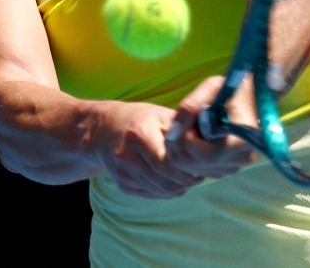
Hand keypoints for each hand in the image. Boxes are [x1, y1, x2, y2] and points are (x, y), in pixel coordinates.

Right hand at [89, 100, 204, 198]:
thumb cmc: (136, 118)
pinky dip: (167, 190)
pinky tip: (171, 178)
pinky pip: (153, 194)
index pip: (169, 163)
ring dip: (180, 187)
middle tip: (198, 173)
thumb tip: (208, 140)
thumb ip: (182, 128)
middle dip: (187, 180)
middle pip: (167, 181)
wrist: (101, 130)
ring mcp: (123, 174)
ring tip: (187, 175)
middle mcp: (128, 157)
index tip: (200, 164)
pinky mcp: (123, 185)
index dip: (188, 168)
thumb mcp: (158, 114)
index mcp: (139, 136)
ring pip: (162, 191)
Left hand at [163, 76, 255, 179]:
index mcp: (243, 141)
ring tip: (190, 125)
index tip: (188, 119)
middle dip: (178, 141)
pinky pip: (193, 168)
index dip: (187, 138)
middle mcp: (240, 159)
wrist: (252, 97)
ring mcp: (232, 167)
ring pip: (189, 167)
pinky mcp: (223, 170)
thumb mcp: (212, 88)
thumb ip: (190, 107)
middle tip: (183, 121)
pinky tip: (195, 135)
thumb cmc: (233, 89)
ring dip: (179, 145)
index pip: (205, 155)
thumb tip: (172, 132)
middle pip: (192, 162)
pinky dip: (186, 152)